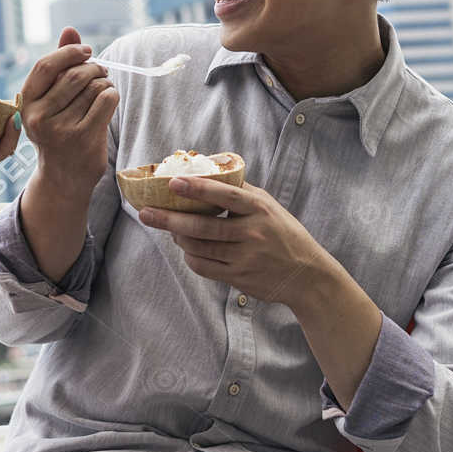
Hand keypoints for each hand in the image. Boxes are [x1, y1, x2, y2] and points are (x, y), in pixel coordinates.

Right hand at [16, 26, 117, 192]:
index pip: (46, 66)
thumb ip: (60, 65)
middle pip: (75, 75)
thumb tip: (70, 30)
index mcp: (26, 103)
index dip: (69, 52)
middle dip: (94, 68)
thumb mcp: (51, 101)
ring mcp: (60, 130)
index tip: (87, 51)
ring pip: (94, 86)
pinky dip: (112, 95)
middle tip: (102, 72)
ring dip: (105, 83)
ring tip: (103, 90)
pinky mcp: (83, 138)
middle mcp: (38, 117)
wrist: (63, 178)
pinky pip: (106, 100)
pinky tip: (108, 102)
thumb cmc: (59, 131)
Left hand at [136, 175, 341, 306]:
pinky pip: (204, 267)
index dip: (198, 188)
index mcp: (260, 209)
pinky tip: (186, 250)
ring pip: (198, 248)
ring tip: (168, 229)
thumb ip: (242, 192)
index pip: (225, 195)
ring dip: (177, 238)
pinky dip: (190, 258)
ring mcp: (245, 258)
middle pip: (202, 226)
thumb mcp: (269, 206)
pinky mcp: (239, 278)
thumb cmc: (284, 234)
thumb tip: (207, 174)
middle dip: (169, 219)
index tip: (173, 182)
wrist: (306, 275)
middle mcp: (252, 233)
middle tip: (145, 213)